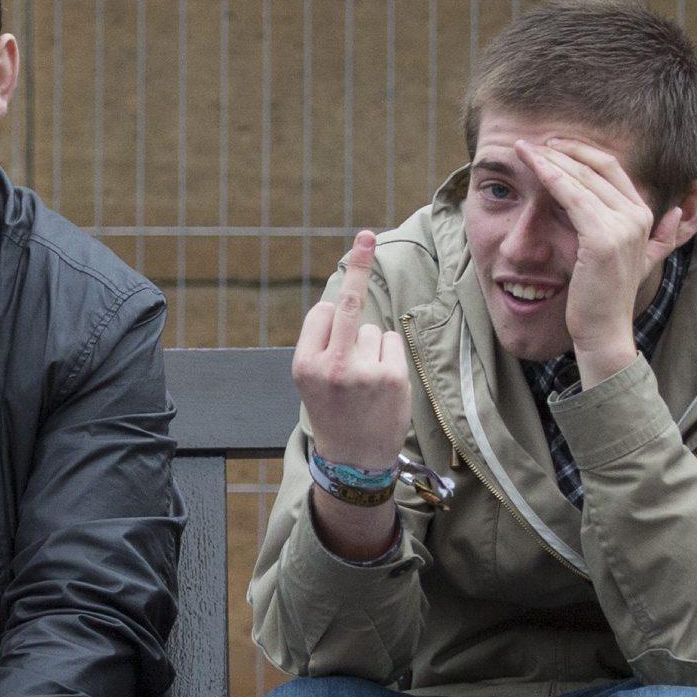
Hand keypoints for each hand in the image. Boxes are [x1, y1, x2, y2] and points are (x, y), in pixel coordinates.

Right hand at [292, 231, 414, 560]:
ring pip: (371, 330)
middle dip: (359, 265)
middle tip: (368, 235)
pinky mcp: (392, 378)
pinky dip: (389, 358)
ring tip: (364, 386)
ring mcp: (363, 372)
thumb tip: (347, 297)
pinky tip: (381, 386)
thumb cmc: (333, 413)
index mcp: (304, 364)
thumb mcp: (313, 380)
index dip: (332, 312)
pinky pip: (391, 344)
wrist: (353, 461)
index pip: (322, 313)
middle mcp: (331, 365)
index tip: (354, 251)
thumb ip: (323, 342)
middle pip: (349, 303)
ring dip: (371, 348)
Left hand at [517, 136, 694, 384]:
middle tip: (534, 142)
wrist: (605, 332)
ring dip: (550, 158)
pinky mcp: (602, 237)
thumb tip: (678, 213)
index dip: (583, 151)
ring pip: (581, 177)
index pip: (612, 168)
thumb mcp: (643, 261)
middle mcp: (638, 215)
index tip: (554, 145)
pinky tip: (531, 166)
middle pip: (597, 166)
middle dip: (563, 149)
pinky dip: (549, 176)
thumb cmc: (610, 297)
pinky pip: (570, 195)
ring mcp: (622, 225)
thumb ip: (662, 237)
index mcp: (645, 216)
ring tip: (524, 149)